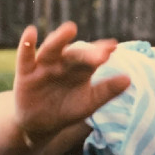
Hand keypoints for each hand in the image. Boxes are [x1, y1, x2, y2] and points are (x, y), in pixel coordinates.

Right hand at [13, 22, 130, 144]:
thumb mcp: (88, 103)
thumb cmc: (67, 110)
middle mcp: (63, 62)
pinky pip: (26, 56)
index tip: (113, 46)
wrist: (40, 125)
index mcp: (81, 68)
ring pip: (52, 49)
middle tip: (101, 51)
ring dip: (60, 39)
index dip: (101, 52)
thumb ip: (106, 91)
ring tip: (70, 29)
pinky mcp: (25, 73)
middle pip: (75, 54)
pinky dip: (27, 44)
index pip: (93, 57)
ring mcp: (44, 65)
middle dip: (86, 52)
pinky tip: (31, 33)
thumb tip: (128, 78)